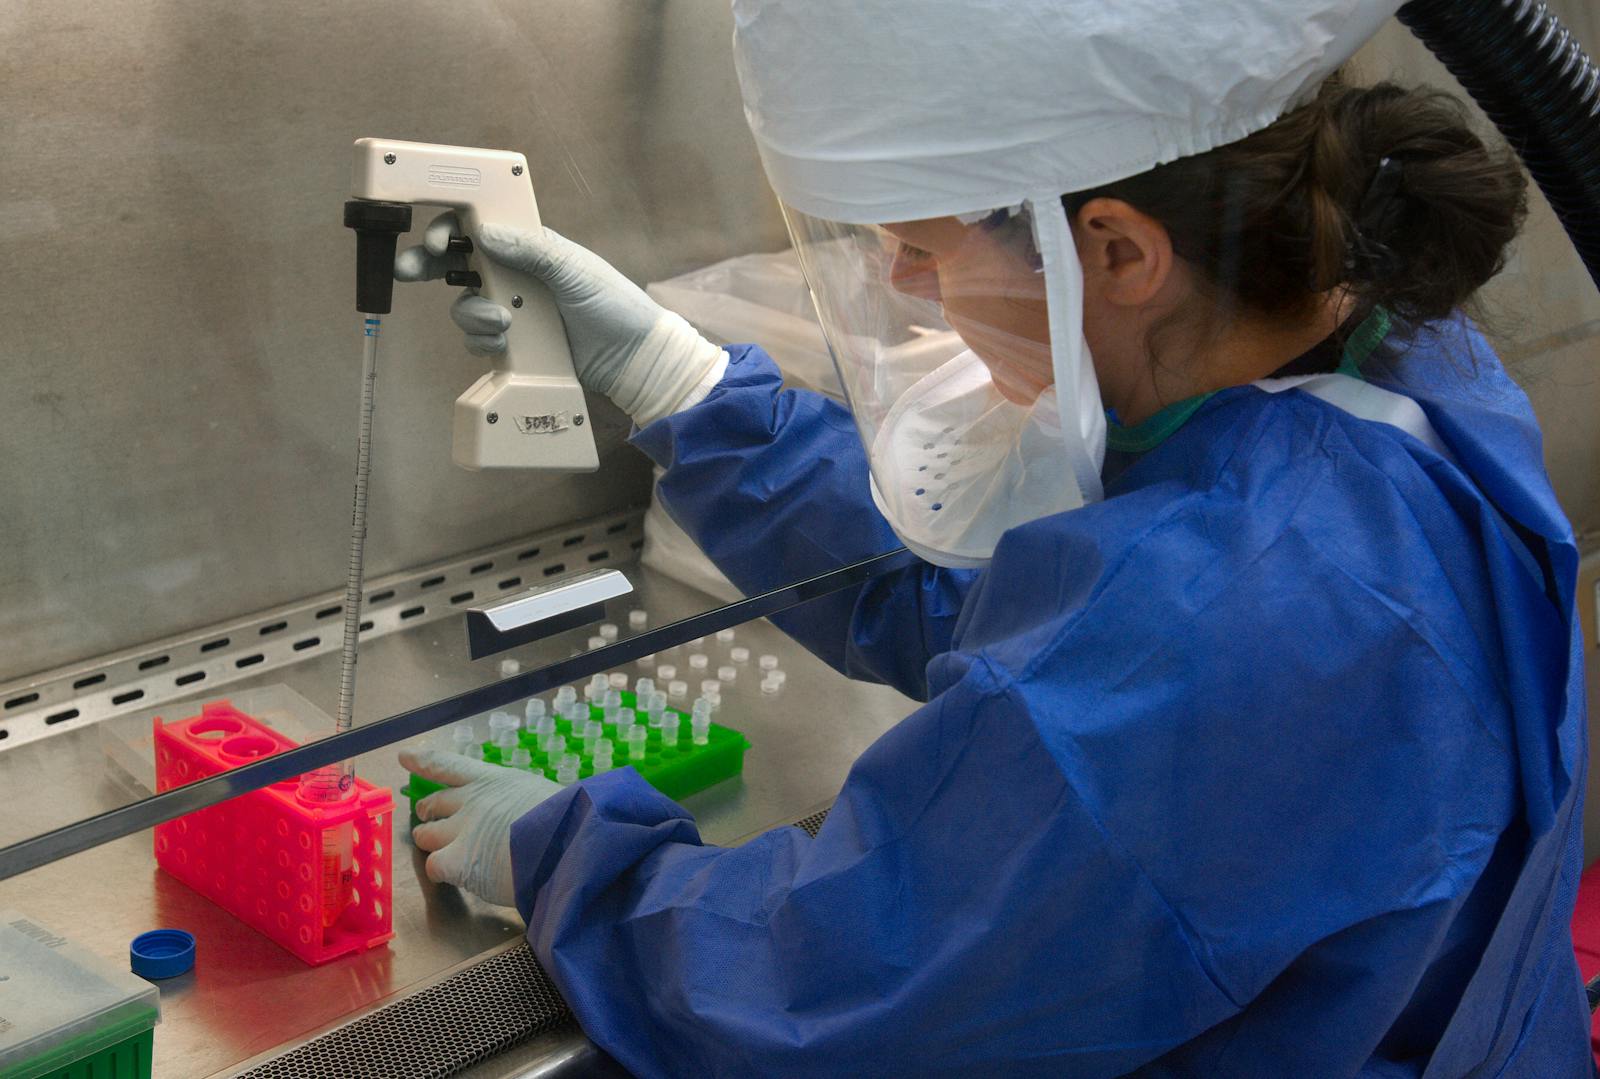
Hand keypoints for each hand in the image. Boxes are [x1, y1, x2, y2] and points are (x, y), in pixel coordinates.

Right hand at [395, 213, 725, 426]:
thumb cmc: (611, 303)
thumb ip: (530, 248)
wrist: (630, 357)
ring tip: (503, 323)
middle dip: (426, 265)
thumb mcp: (572, 268)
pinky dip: (483, 340)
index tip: (438, 242)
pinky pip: (477, 339)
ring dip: (472, 313)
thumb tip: (483, 230)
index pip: (476, 226)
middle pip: (454, 263)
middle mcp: (512, 274)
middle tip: (408, 272)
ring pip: (463, 304)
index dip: (448, 229)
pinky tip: (506, 342)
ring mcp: (509, 309)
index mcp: (527, 246)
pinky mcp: (511, 343)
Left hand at [402, 747, 565, 906]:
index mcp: (493, 780)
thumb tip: (519, 816)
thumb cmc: (565, 817)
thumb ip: (518, 801)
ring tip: (441, 853)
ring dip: (431, 843)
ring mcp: (460, 830)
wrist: (564, 843)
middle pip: (432, 804)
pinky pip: (435, 867)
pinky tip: (456, 877)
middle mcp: (470, 801)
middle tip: (428, 821)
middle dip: (428, 813)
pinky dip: (443, 872)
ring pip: (426, 835)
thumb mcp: (540, 795)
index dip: (424, 762)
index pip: (449, 765)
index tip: (404, 757)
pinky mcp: (457, 861)